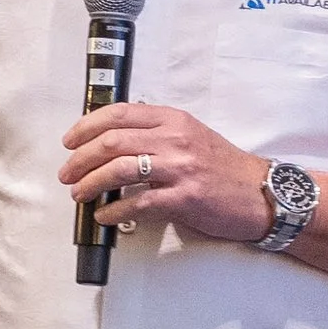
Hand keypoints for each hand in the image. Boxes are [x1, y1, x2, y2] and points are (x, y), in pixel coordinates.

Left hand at [59, 105, 274, 248]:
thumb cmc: (224, 167)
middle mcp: (175, 139)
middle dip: (80, 158)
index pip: (119, 113)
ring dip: (90, 183)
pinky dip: (113, 210)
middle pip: (111, 141)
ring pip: (118, 170)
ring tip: (78, 193)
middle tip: (67, 172)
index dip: (86, 126)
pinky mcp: (184, 198)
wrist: (261, 194)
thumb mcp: (191, 135)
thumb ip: (157, 132)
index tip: (70, 141)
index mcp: (174, 119)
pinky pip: (137, 204)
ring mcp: (180, 168)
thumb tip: (113, 139)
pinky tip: (104, 215)